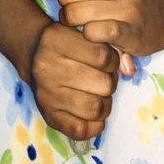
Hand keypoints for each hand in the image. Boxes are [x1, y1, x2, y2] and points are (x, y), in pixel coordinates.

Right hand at [26, 21, 119, 141]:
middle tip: (104, 79)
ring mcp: (46, 93)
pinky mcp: (48, 115)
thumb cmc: (66, 42)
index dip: (113, 60)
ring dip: (105, 104)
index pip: (102, 55)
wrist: (33, 55)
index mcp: (56, 39)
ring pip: (95, 108)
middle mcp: (47, 67)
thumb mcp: (81, 33)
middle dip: (110, 83)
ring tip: (99, 95)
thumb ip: (107, 45)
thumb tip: (129, 68)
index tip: (108, 60)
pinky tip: (92, 113)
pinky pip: (81, 130)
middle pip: (103, 84)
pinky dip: (94, 125)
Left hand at [29, 0, 163, 60]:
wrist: (160, 15)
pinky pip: (91, 32)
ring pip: (74, 13)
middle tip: (81, 6)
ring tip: (85, 20)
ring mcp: (129, 4)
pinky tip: (96, 33)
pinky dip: (88, 35)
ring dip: (73, 21)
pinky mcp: (130, 31)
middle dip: (66, 3)